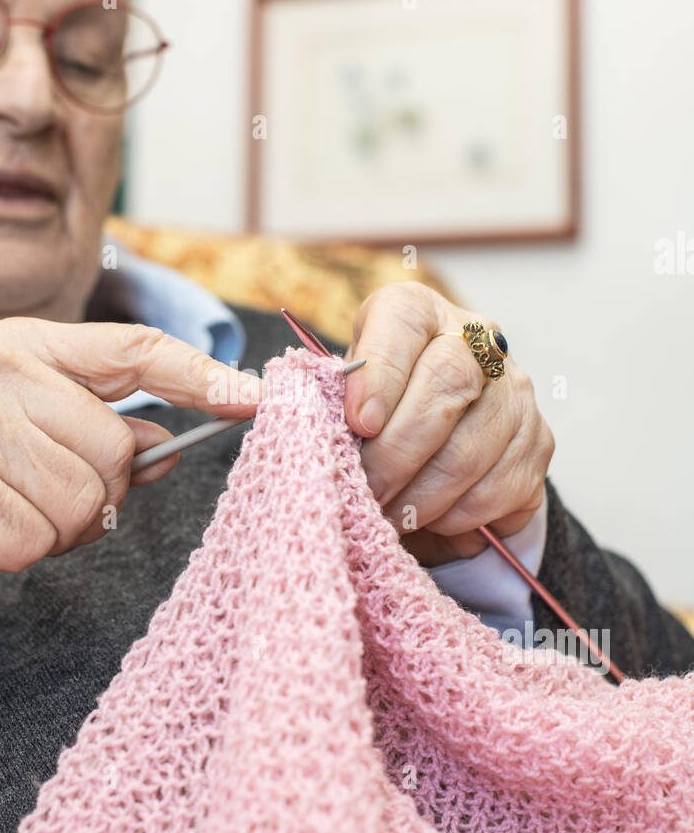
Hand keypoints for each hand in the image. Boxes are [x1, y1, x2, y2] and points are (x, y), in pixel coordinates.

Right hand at [0, 318, 260, 612]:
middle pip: (117, 449)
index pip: (135, 350)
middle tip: (40, 499)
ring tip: (7, 513)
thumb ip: (96, 429)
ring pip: (84, 500)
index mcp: (25, 346)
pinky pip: (37, 539)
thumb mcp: (21, 429)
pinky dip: (18, 553)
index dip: (203, 374)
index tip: (256, 398)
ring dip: (56, 529)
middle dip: (96, 493)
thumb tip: (172, 442)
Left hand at [343, 283, 553, 565]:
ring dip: (423, 496)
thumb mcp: (341, 393)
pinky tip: (427, 519)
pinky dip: (457, 517)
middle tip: (364, 491)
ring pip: (474, 447)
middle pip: (448, 384)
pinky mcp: (538, 443)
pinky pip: (500, 490)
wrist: (436, 432)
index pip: (402, 325)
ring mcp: (516, 390)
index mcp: (414, 312)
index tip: (356, 423)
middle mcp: (475, 339)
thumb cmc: (373, 411)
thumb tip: (295, 424)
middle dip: (398, 450)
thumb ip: (326, 401)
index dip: (380, 373)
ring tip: (387, 516)